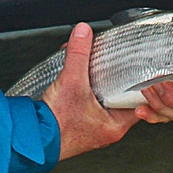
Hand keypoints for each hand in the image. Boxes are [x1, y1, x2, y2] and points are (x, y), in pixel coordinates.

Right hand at [41, 23, 138, 160]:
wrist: (32, 140)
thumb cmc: (55, 125)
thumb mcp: (71, 82)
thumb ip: (78, 54)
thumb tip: (83, 33)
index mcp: (116, 125)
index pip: (138, 101)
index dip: (140, 83)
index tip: (139, 68)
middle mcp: (107, 129)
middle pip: (121, 98)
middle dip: (115, 78)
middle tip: (117, 64)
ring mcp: (93, 128)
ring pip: (104, 100)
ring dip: (99, 83)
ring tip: (95, 68)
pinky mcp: (79, 125)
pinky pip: (90, 104)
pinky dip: (87, 90)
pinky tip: (80, 78)